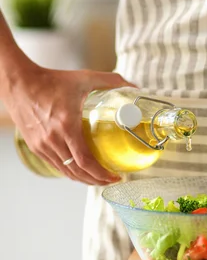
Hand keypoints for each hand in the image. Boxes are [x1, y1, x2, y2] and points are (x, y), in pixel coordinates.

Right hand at [5, 61, 135, 184]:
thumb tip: (133, 86)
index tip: (116, 176)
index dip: (101, 174)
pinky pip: (56, 166)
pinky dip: (71, 172)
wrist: (19, 82)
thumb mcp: (84, 78)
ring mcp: (42, 145)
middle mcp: (52, 140)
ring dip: (84, 179)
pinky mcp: (35, 146)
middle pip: (77, 172)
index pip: (85, 161)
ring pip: (66, 172)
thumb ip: (111, 81)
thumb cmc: (51, 80)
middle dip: (97, 181)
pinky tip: (81, 170)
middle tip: (111, 180)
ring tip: (99, 179)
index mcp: (66, 126)